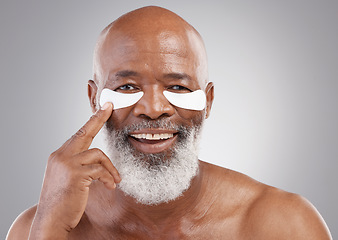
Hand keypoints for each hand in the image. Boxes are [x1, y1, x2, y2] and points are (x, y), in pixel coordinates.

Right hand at [29, 102, 119, 238]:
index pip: (78, 134)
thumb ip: (78, 164)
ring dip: (110, 168)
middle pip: (84, 132)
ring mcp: (66, 163)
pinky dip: (108, 178)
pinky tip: (110, 187)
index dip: (92, 121)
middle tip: (110, 107)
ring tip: (114, 181)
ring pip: (98, 154)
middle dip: (98, 119)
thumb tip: (96, 158)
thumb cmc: (63, 202)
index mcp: (59, 156)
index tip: (103, 108)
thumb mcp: (67, 178)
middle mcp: (60, 156)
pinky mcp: (75, 174)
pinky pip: (100, 170)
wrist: (51, 221)